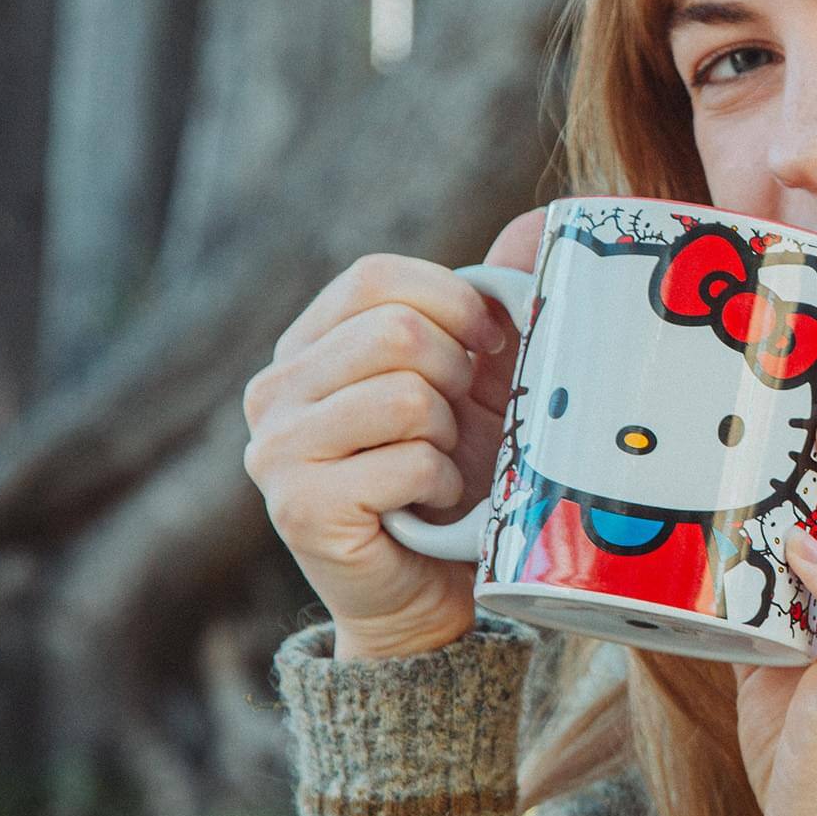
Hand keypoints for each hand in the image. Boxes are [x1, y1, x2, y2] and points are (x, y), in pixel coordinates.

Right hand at [240, 208, 547, 658]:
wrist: (428, 596)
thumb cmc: (456, 478)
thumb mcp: (475, 382)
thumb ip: (493, 301)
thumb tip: (545, 220)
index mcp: (305, 347)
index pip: (374, 277)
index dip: (450, 303)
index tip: (486, 348)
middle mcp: (271, 392)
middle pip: (396, 332)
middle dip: (457, 380)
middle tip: (457, 428)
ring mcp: (275, 450)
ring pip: (409, 396)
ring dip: (452, 438)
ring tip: (440, 467)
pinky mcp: (300, 506)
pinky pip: (412, 461)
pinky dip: (444, 485)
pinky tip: (427, 507)